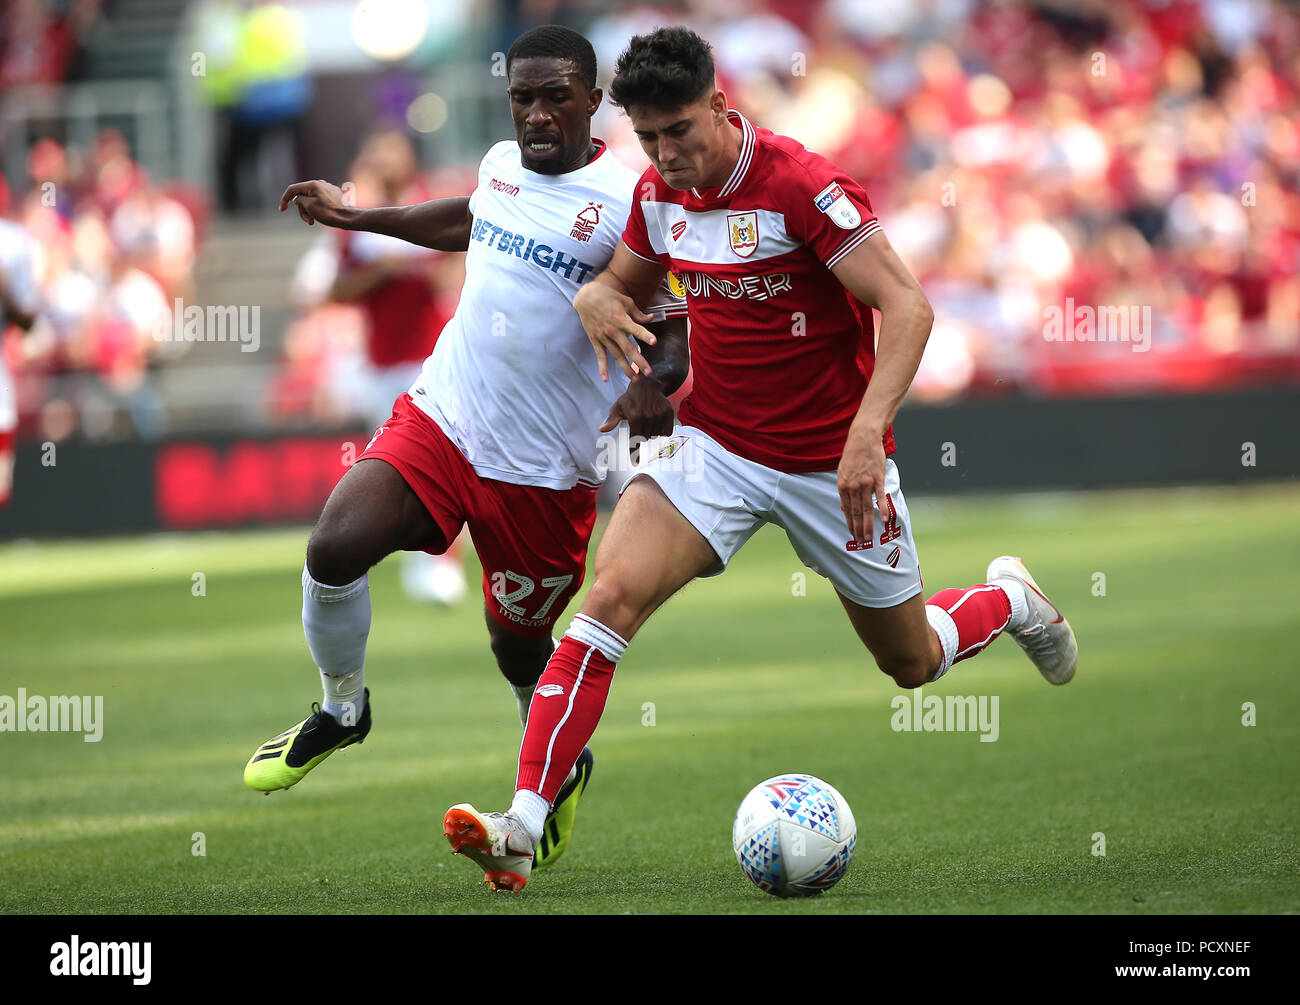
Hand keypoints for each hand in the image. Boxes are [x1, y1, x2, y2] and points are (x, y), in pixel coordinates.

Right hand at [279, 180, 356, 228]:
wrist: (349, 218)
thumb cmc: (329, 213)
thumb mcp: (309, 206)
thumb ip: (300, 200)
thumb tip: (298, 198)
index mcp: (313, 184)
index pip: (293, 189)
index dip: (285, 199)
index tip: (282, 210)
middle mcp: (320, 184)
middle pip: (303, 195)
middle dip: (302, 209)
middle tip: (308, 221)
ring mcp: (328, 189)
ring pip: (311, 199)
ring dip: (310, 211)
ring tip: (314, 221)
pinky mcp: (334, 195)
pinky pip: (320, 201)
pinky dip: (317, 209)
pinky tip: (322, 217)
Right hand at [573, 282, 656, 381]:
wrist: (585, 297)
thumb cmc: (607, 296)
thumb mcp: (625, 301)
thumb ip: (638, 313)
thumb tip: (651, 319)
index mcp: (621, 319)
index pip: (636, 329)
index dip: (645, 335)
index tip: (654, 342)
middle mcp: (613, 330)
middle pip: (628, 348)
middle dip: (639, 361)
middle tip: (649, 372)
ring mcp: (604, 337)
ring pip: (617, 355)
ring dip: (626, 368)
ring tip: (635, 379)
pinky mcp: (596, 340)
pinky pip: (600, 355)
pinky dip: (602, 367)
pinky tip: (605, 379)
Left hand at [601, 376, 675, 459]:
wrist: (647, 384)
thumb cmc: (629, 398)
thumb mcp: (618, 407)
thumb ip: (611, 420)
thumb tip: (602, 429)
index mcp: (635, 417)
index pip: (635, 440)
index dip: (634, 452)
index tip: (635, 463)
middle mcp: (648, 417)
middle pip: (645, 438)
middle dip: (642, 435)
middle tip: (640, 424)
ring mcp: (659, 415)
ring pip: (656, 435)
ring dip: (652, 432)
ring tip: (648, 420)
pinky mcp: (668, 413)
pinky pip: (666, 432)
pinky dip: (662, 430)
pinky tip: (657, 422)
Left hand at [837, 424, 887, 548]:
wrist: (862, 438)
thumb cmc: (852, 455)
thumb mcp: (842, 472)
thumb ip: (844, 490)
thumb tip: (844, 506)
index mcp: (843, 486)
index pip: (847, 510)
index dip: (850, 523)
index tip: (852, 535)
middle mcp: (853, 487)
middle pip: (857, 512)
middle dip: (858, 529)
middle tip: (861, 542)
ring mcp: (866, 483)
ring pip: (867, 508)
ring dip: (868, 524)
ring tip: (869, 537)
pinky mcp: (877, 478)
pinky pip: (880, 496)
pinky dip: (882, 509)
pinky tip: (884, 520)